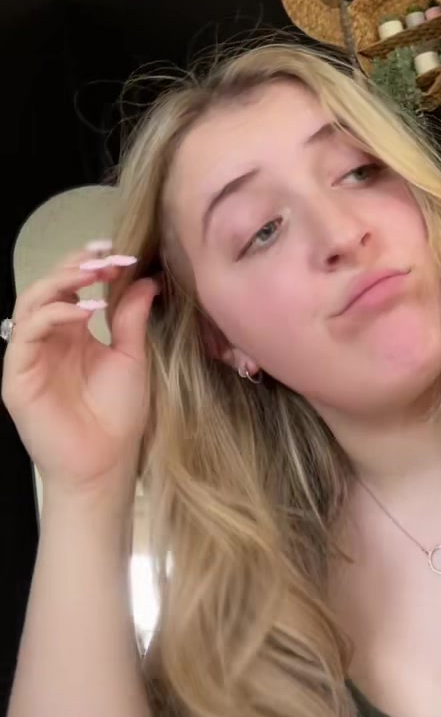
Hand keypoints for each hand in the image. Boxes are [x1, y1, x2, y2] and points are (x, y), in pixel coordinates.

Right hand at [1, 246, 158, 499]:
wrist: (106, 464)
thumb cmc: (118, 415)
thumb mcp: (132, 357)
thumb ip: (132, 317)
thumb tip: (146, 279)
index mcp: (72, 332)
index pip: (70, 286)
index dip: (90, 265)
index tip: (121, 253)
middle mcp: (48, 339)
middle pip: (47, 286)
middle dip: (75, 266)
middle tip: (106, 257)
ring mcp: (30, 356)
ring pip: (30, 302)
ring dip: (61, 281)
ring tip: (94, 274)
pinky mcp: (18, 375)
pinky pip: (26, 333)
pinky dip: (54, 313)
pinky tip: (84, 310)